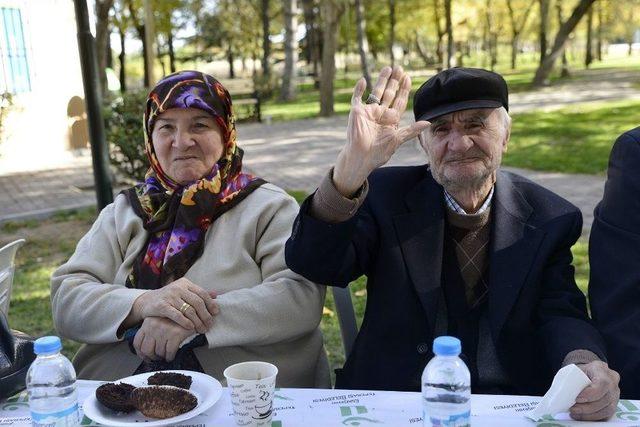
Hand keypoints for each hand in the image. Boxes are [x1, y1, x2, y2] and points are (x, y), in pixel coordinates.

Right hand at [132, 278, 218, 333]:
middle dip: (205, 315)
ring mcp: (170, 296)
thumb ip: (198, 294)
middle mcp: (178, 288)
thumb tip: (216, 295)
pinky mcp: (162, 305)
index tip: (216, 313)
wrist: (147, 301)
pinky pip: (177, 315)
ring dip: (197, 321)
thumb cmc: (169, 299)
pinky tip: (190, 328)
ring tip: (201, 329)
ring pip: (188, 310)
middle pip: (197, 302)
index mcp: (185, 283)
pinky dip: (185, 322)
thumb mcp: (183, 293)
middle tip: (209, 325)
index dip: (210, 304)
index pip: (202, 293)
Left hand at [133, 317, 195, 361]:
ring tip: (166, 355)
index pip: (137, 342)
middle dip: (152, 357)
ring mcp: (164, 330)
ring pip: (159, 352)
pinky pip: (169, 352)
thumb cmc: (175, 320)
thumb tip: (145, 352)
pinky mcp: (175, 334)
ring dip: (163, 357)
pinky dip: (170, 357)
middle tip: (157, 358)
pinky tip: (171, 355)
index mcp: (147, 323)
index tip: (146, 357)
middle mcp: (154, 326)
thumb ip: (151, 333)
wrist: (192, 312)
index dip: (141, 353)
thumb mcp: (159, 322)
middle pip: (146, 350)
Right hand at [333, 65, 429, 195]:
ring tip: (388, 68)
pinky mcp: (357, 112)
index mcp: (391, 120)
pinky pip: (357, 97)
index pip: (399, 101)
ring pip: (376, 92)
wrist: (361, 158)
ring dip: (381, 80)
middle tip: (400, 68)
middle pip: (389, 93)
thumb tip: (428, 123)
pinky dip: (359, 89)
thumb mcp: (398, 140)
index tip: (408, 78)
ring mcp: (368, 112)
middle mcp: (380, 114)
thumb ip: (412, 130)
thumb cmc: (379, 152)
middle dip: (395, 81)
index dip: (404, 90)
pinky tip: (363, 80)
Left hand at [570, 361, 619, 420]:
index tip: (577, 399)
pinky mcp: (614, 404)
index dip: (591, 394)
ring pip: (607, 409)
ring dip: (590, 415)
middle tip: (573, 409)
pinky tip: (582, 416)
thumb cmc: (580, 372)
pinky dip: (593, 417)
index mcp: (601, 369)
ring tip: (575, 414)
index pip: (602, 383)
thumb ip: (570, 380)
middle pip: (605, 398)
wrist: (590, 372)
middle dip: (587, 407)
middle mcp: (612, 381)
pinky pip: (607, 415)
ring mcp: (616, 393)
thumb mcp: (574, 370)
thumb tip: (559, 394)